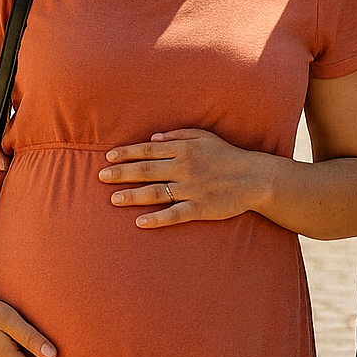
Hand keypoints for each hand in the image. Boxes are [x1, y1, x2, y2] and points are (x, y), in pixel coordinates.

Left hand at [100, 129, 268, 227]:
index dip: (127, 153)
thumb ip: (177, 135)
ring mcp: (191, 189)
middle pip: (146, 171)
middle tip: (100, 177)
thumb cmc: (227, 155)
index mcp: (184, 149)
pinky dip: (157, 218)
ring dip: (132, 196)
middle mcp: (184, 168)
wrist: (255, 178)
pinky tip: (140, 222)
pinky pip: (174, 214)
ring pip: (156, 193)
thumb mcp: (204, 137)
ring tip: (113, 199)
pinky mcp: (200, 208)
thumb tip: (152, 138)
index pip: (148, 150)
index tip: (108, 157)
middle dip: (121, 173)